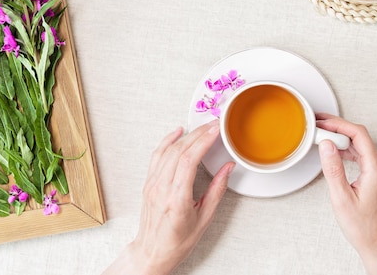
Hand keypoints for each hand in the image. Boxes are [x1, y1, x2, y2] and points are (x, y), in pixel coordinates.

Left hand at [104, 121, 234, 274]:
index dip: (203, 141)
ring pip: (167, 151)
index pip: (189, 161)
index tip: (215, 130)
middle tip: (213, 125)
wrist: (152, 252)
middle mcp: (161, 189)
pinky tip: (177, 133)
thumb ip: (217, 191)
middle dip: (198, 134)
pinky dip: (167, 141)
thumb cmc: (177, 242)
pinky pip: (157, 155)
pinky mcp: (148, 183)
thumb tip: (227, 168)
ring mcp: (152, 185)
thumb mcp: (204, 219)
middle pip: (179, 151)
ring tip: (200, 127)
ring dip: (186, 135)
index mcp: (177, 200)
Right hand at [316, 114, 376, 274]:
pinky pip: (361, 155)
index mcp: (376, 169)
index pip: (358, 134)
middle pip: (360, 136)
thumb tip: (327, 144)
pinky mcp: (376, 176)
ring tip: (322, 135)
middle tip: (319, 125)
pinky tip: (334, 151)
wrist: (376, 244)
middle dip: (338, 127)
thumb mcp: (341, 197)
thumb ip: (333, 169)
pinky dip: (347, 149)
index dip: (339, 124)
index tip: (322, 122)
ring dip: (342, 138)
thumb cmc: (361, 226)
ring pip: (360, 145)